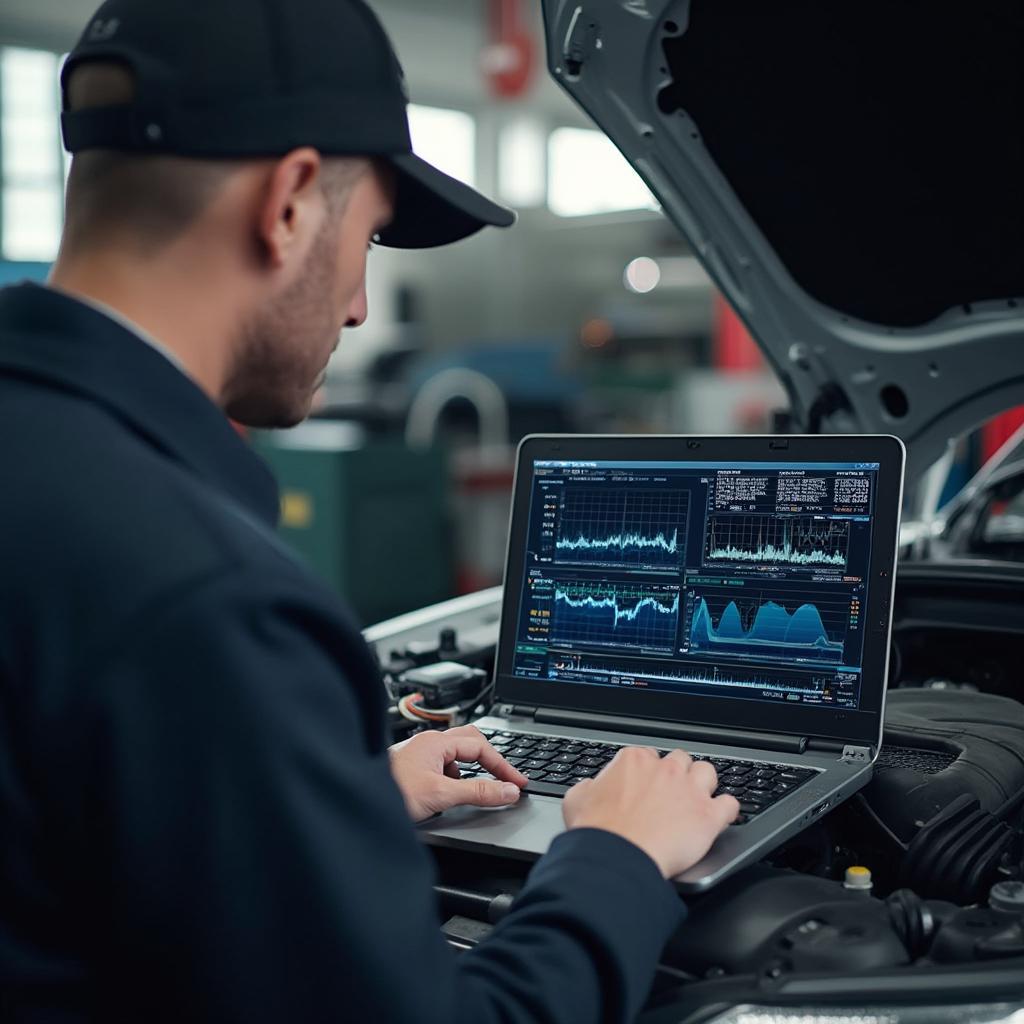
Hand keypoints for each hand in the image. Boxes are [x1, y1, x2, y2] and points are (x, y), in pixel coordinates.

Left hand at [389, 725, 527, 822]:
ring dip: (468, 771)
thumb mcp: (442, 795)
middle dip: (489, 761)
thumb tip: (507, 791)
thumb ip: (478, 792)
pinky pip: (440, 767)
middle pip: (470, 743)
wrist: (357, 801)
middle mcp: (427, 744)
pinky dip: (452, 779)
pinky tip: (447, 797)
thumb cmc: (390, 792)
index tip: (517, 783)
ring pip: (454, 757)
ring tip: (472, 791)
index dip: (503, 765)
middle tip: (504, 780)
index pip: (481, 746)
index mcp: (436, 742)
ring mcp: (418, 755)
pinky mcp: (411, 770)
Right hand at [562, 747, 738, 878]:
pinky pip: (730, 803)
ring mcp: (689, 790)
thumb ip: (588, 788)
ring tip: (698, 801)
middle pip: (680, 760)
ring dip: (704, 785)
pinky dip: (727, 810)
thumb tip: (590, 788)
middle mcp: (665, 769)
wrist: (617, 858)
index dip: (649, 774)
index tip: (647, 788)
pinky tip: (721, 818)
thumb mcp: (577, 800)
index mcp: (634, 761)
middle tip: (672, 795)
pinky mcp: (708, 815)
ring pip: (707, 772)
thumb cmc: (598, 833)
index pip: (650, 757)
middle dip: (677, 775)